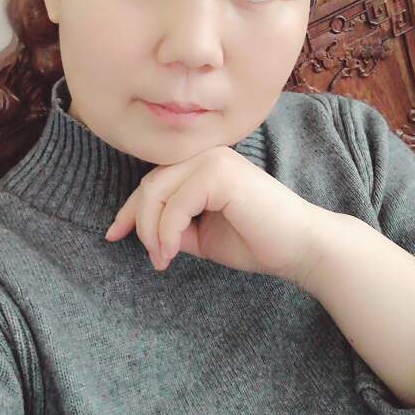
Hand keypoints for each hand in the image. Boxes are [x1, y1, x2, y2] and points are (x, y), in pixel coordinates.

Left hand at [105, 145, 319, 292]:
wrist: (300, 248)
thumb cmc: (257, 242)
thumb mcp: (202, 235)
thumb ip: (174, 226)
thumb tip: (143, 230)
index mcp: (204, 165)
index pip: (154, 181)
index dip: (131, 209)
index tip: (113, 234)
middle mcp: (207, 155)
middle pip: (149, 185)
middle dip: (139, 223)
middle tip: (153, 258)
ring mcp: (214, 160)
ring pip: (156, 192)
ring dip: (151, 231)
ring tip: (162, 259)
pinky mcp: (221, 173)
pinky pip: (175, 203)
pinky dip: (165, 231)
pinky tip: (170, 253)